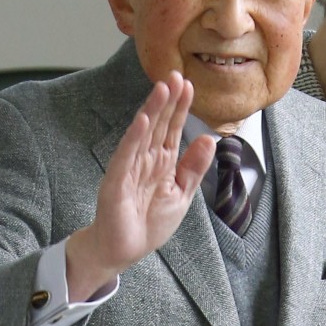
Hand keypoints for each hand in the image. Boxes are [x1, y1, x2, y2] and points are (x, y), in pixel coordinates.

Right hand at [66, 71, 215, 300]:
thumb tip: (208, 138)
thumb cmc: (148, 223)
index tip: (190, 85)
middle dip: (168, 100)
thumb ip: (194, 167)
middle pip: (158, 124)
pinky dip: (134, 137)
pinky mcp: (117, 181)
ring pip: (143, 133)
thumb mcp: (182, 194)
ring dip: (153, 110)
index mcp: (162, 162)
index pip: (172, 128)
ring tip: (162, 88)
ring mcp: (130, 168)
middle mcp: (145, 160)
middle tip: (176, 75)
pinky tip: (143, 120)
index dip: (180, 107)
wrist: (123, 251)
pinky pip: (126, 155)